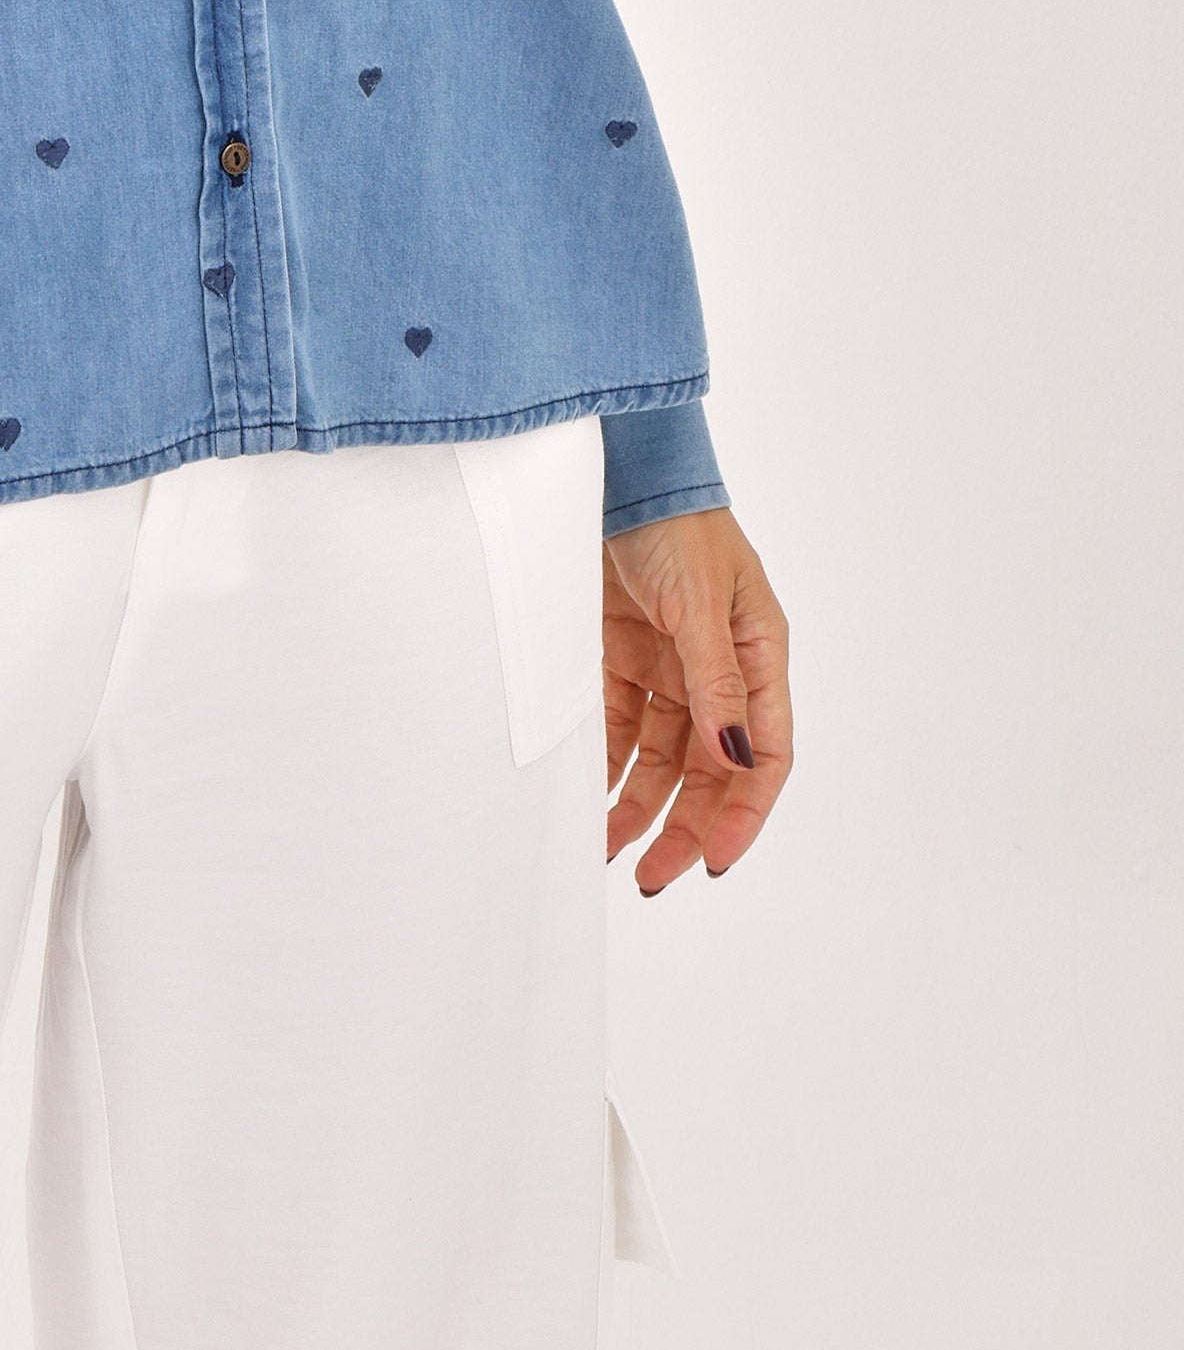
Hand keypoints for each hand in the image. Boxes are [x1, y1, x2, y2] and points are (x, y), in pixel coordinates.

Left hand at [604, 507, 791, 893]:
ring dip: (638, 806)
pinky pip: (619, 728)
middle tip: (653, 875)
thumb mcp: (701, 600)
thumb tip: (734, 756)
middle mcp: (718, 671)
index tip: (714, 861)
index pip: (763, 755)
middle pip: (709, 770)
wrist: (617, 474)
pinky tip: (586, 798)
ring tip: (607, 850)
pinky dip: (605, 765)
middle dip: (685, 826)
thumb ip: (715, 679)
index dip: (743, 813)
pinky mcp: (622, 659)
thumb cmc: (677, 524)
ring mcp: (669, 667)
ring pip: (661, 760)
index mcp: (757, 657)